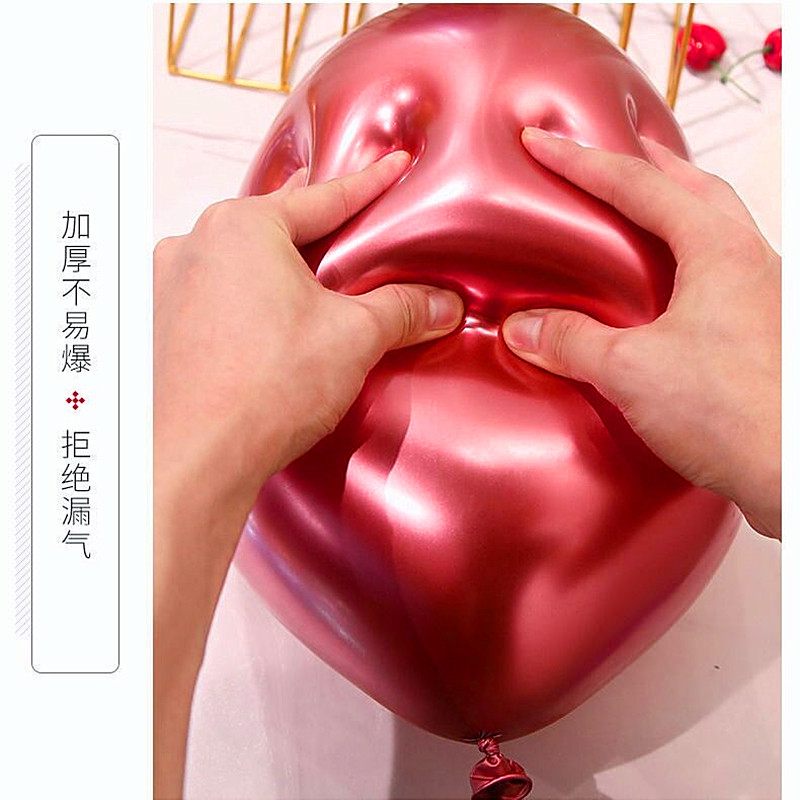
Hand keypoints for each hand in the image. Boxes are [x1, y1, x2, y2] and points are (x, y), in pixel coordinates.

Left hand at [153, 151, 462, 798]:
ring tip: (341, 321)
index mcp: (239, 232)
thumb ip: (399, 310)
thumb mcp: (346, 339)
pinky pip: (232, 321)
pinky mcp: (160, 348)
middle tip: (379, 262)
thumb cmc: (254, 391)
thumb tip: (446, 301)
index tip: (402, 165)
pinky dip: (271, 333)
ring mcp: (168, 300)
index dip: (372, 183)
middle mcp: (194, 254)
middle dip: (334, 253)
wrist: (179, 469)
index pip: (326, 195)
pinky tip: (293, 361)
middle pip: (286, 243)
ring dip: (300, 300)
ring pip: (255, 286)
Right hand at [503, 128, 779, 538]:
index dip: (581, 161)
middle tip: (601, 156)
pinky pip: (717, 271)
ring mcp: (761, 294)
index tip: (541, 143)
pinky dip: (682, 258)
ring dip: (670, 207)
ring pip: (712, 226)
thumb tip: (523, 327)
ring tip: (631, 211)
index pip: (637, 184)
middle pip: (691, 187)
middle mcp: (748, 260)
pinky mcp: (759, 331)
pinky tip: (661, 288)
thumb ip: (571, 341)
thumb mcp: (631, 371)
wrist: (796, 471)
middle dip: (641, 165)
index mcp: (718, 249)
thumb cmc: (738, 413)